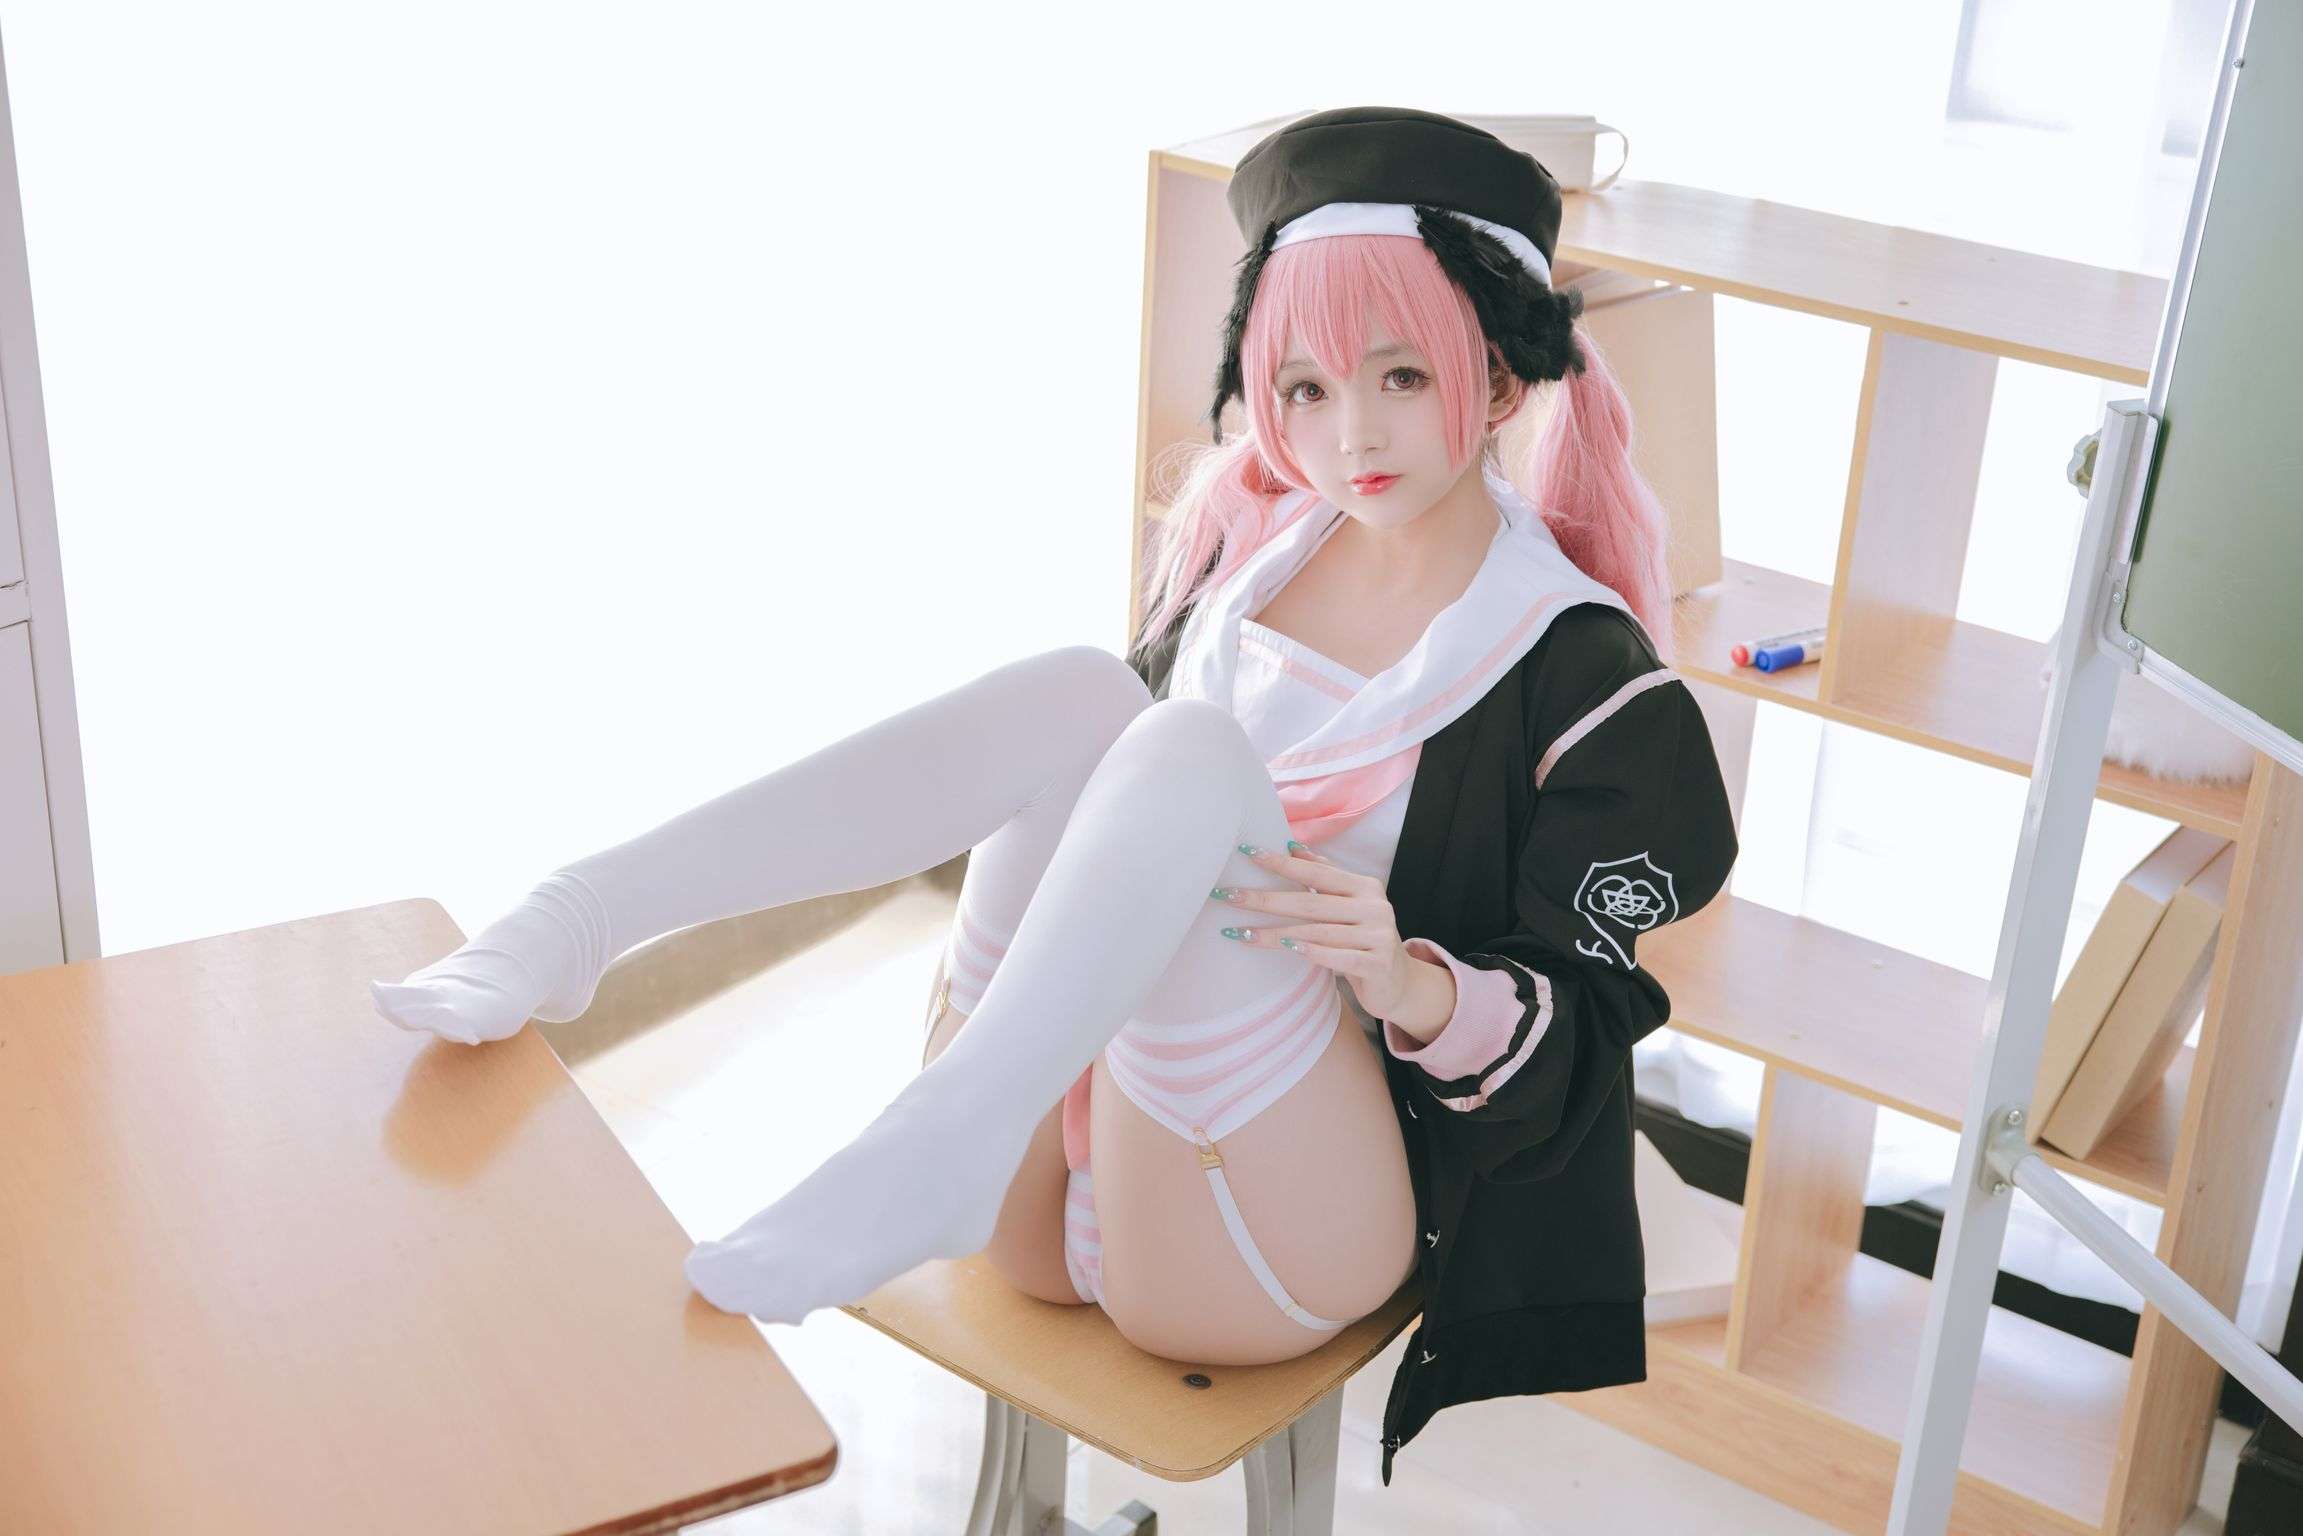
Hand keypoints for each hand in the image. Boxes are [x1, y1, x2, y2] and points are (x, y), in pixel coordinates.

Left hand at [1211, 841, 1415, 1018]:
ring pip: (1316, 932)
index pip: (1315, 872)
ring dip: (1274, 933)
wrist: (1400, 984)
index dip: (1280, 863)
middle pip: (1309, 902)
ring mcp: (1378, 935)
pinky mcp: (1377, 963)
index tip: (1246, 853)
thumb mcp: (1351, 904)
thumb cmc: (1365, 940)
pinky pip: (1337, 957)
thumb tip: (1293, 847)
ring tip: (1240, 933)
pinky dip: (1311, 952)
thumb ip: (1327, 876)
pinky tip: (1286, 949)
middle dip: (1264, 899)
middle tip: (1227, 895)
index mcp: (1365, 887)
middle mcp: (1374, 907)